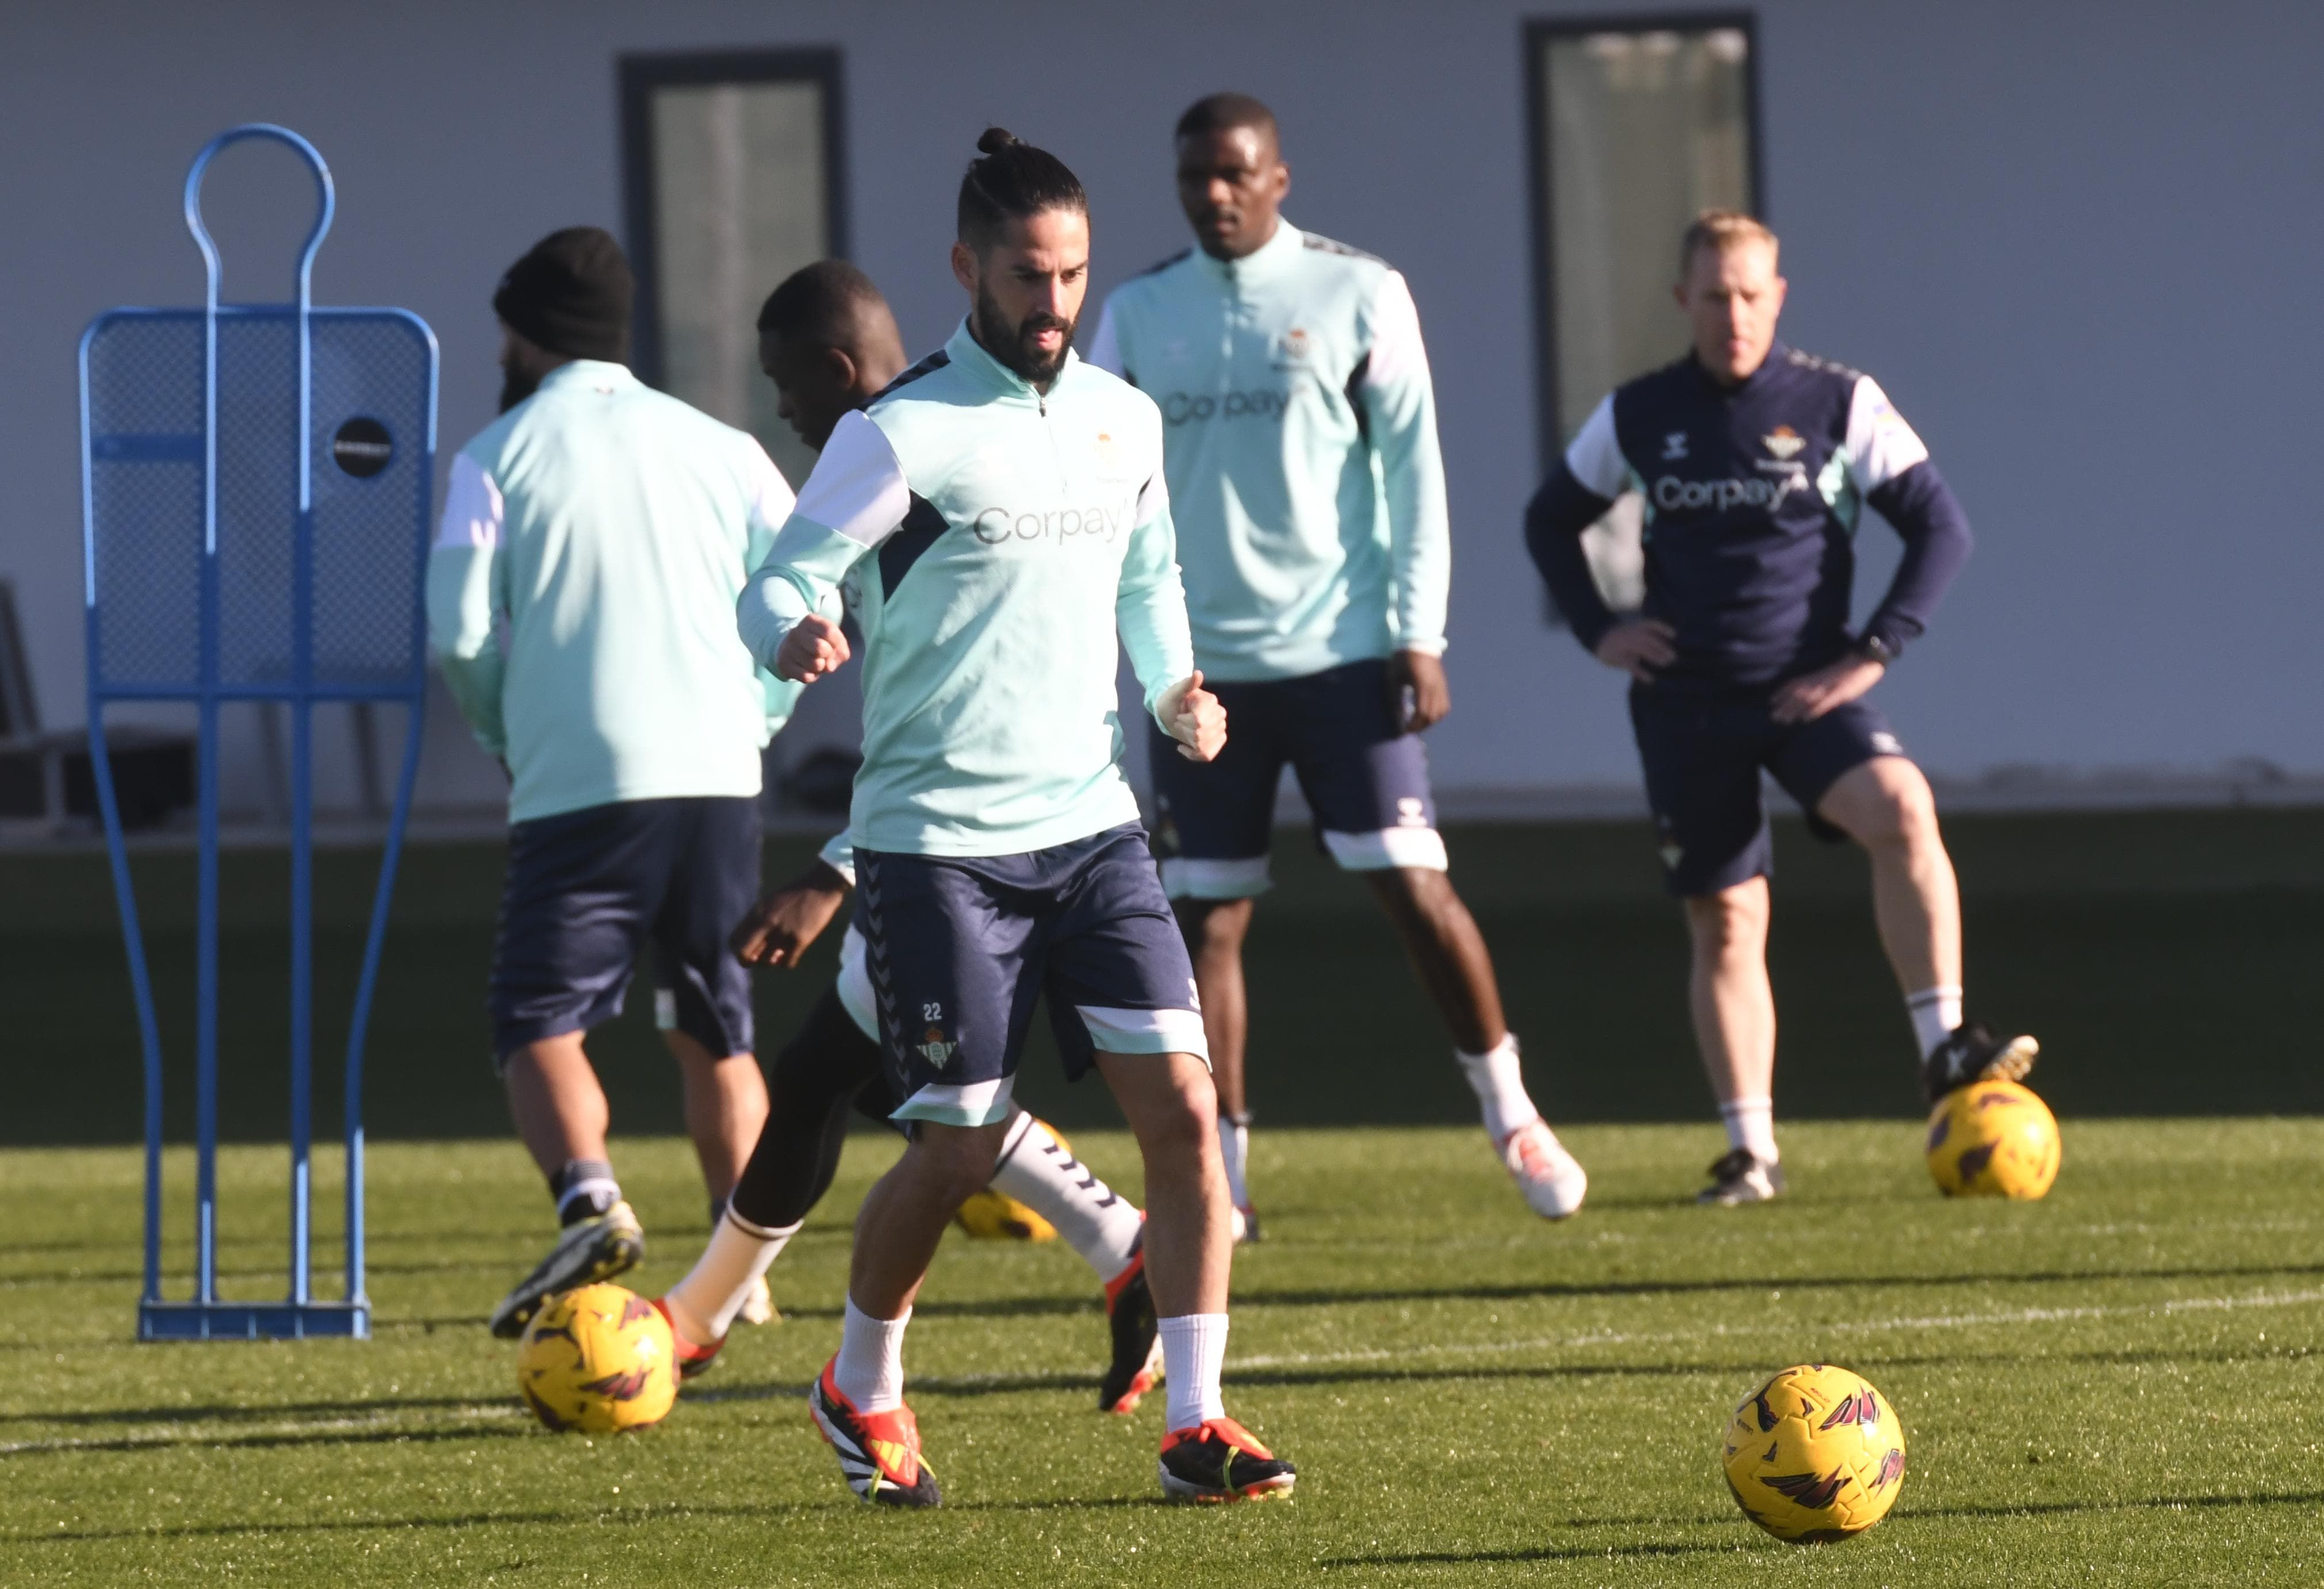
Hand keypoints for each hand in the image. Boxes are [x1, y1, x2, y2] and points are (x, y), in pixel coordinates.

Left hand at [729, 861, 851, 966]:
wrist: (821, 886)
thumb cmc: (795, 895)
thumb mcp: (770, 903)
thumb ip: (758, 920)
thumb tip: (751, 946)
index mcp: (756, 912)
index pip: (733, 940)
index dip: (738, 951)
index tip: (748, 952)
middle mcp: (766, 922)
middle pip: (743, 954)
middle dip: (748, 962)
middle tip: (758, 961)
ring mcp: (783, 932)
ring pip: (766, 962)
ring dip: (771, 962)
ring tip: (779, 955)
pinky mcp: (800, 939)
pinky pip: (787, 964)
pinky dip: (787, 963)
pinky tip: (791, 956)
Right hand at [774, 614, 849, 683]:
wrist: (792, 648)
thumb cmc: (819, 642)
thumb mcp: (833, 640)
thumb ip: (840, 650)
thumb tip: (829, 667)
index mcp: (810, 621)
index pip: (829, 631)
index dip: (837, 643)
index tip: (833, 644)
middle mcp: (796, 632)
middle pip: (820, 648)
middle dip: (828, 655)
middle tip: (824, 654)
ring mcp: (788, 648)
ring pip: (816, 665)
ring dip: (821, 668)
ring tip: (815, 661)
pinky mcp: (784, 664)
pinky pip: (806, 676)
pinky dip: (812, 676)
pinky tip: (808, 669)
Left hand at [1158, 671, 1226, 761]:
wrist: (1173, 711)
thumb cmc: (1172, 701)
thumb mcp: (1175, 692)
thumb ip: (1186, 684)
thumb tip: (1197, 673)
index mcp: (1211, 701)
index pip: (1198, 721)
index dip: (1184, 722)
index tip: (1179, 715)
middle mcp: (1220, 714)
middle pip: (1200, 734)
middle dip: (1185, 731)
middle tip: (1180, 723)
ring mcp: (1221, 728)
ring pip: (1203, 746)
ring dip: (1188, 741)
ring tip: (1184, 731)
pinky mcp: (1218, 741)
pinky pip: (1207, 755)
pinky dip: (1193, 755)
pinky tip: (1183, 747)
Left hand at [1385, 648, 1450, 732]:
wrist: (1419, 642)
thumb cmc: (1402, 659)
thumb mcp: (1394, 679)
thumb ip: (1395, 700)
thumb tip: (1396, 720)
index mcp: (1422, 685)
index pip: (1422, 713)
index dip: (1413, 725)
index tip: (1403, 729)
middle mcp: (1435, 687)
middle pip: (1432, 716)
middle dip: (1420, 726)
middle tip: (1407, 728)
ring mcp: (1441, 686)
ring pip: (1441, 713)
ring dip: (1429, 721)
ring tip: (1416, 721)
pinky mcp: (1443, 685)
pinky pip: (1445, 706)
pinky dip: (1437, 714)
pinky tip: (1426, 713)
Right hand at [1593, 619, 1676, 683]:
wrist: (1597, 637)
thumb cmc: (1620, 636)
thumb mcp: (1632, 630)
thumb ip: (1646, 636)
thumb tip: (1665, 648)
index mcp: (1635, 627)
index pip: (1651, 624)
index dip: (1663, 628)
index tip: (1674, 635)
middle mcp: (1630, 633)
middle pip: (1649, 639)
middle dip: (1662, 647)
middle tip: (1673, 656)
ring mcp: (1623, 644)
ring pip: (1642, 648)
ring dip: (1655, 655)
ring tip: (1666, 663)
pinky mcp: (1617, 656)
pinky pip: (1631, 664)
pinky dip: (1641, 672)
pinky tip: (1650, 679)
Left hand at [1771, 655, 1885, 723]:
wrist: (1866, 658)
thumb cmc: (1850, 667)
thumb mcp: (1831, 672)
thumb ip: (1820, 679)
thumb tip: (1810, 689)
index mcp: (1818, 675)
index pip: (1795, 683)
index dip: (1783, 692)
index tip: (1771, 701)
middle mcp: (1820, 680)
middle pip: (1798, 694)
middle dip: (1785, 705)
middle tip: (1773, 717)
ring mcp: (1829, 686)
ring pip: (1807, 699)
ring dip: (1794, 710)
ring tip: (1783, 720)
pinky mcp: (1840, 692)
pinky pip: (1825, 703)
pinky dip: (1814, 711)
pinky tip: (1805, 719)